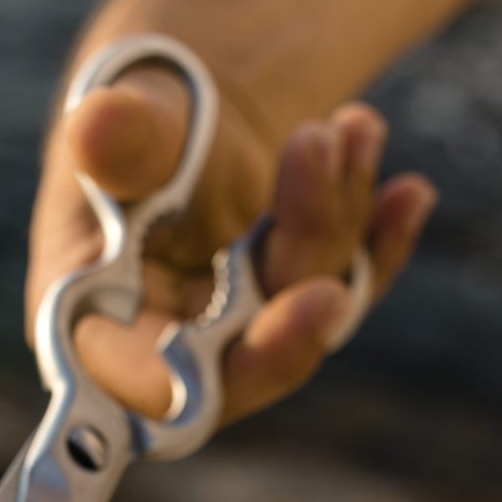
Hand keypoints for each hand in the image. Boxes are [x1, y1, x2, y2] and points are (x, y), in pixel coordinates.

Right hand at [28, 64, 436, 421]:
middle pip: (244, 356)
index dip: (183, 381)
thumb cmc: (135, 127)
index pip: (136, 382)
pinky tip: (408, 193)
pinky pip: (348, 292)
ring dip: (337, 217)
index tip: (248, 333)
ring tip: (350, 127)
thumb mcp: (126, 122)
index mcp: (93, 327)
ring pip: (308, 310)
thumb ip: (118, 140)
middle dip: (299, 279)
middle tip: (327, 246)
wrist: (184, 119)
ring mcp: (240, 343)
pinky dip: (382, 241)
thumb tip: (97, 125)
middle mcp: (167, 353)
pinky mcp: (293, 319)